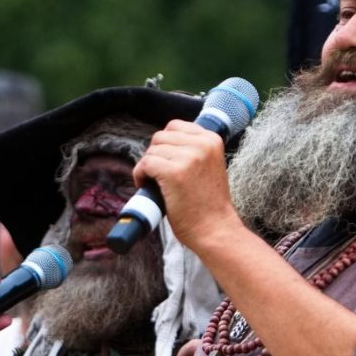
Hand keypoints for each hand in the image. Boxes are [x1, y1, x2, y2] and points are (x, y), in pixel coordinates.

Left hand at [133, 119, 241, 249]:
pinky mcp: (174, 172)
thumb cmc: (208, 204)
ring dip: (146, 167)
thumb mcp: (208, 166)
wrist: (215, 229)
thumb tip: (162, 144)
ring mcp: (189, 157)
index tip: (166, 162)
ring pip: (151, 151)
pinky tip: (146, 187)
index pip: (175, 126)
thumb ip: (192, 151)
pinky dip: (140, 176)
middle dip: (154, 156)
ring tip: (155, 185)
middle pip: (160, 137)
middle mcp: (202, 144)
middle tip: (158, 176)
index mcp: (212, 139)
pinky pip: (145, 164)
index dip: (164, 144)